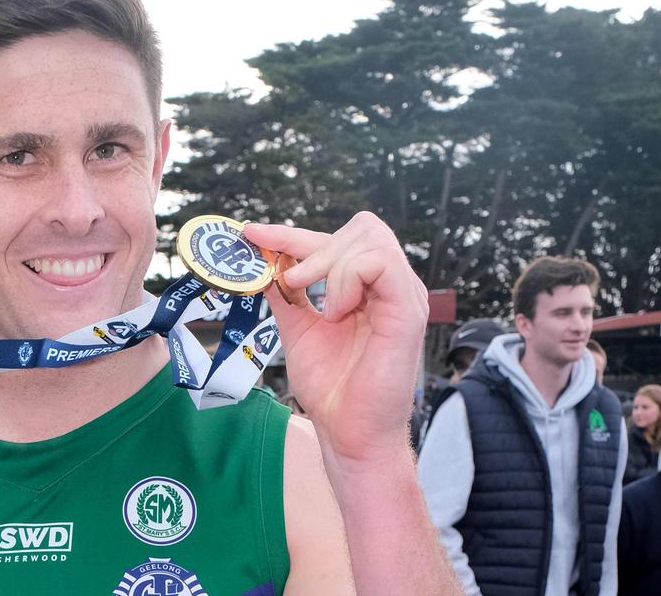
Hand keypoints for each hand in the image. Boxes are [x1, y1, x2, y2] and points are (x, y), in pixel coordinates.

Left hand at [246, 213, 427, 464]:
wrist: (349, 433)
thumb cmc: (332, 388)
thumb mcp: (298, 328)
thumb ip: (285, 293)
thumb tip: (259, 261)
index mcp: (368, 287)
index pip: (336, 238)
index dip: (291, 234)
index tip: (252, 233)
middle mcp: (390, 286)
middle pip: (359, 227)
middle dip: (311, 245)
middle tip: (290, 281)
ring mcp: (402, 296)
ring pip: (370, 239)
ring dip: (327, 264)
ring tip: (312, 301)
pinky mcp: (407, 313)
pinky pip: (379, 265)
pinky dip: (345, 280)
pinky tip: (334, 313)